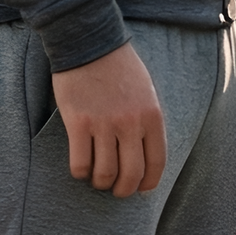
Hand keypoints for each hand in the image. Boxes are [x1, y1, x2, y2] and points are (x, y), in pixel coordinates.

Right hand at [51, 42, 165, 196]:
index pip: (157, 162)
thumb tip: (143, 152)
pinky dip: (80, 172)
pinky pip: (80, 162)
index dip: (148, 182)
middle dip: (123, 190)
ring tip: (96, 179)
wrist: (90, 43)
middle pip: (131, 174)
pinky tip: (81, 168)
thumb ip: (147, 121)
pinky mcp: (79, 123)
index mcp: (152, 116)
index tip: (141, 189)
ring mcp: (105, 124)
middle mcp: (131, 123)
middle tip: (116, 190)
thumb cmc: (119, 68)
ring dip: (100, 182)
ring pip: (105, 173)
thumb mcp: (147, 92)